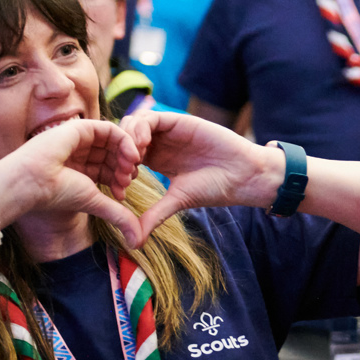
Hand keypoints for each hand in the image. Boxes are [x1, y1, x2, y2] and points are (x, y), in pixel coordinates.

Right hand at [0, 119, 143, 239]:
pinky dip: (125, 141)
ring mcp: (79, 139)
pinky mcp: (79, 128)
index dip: (119, 180)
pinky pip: (109, 129)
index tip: (122, 195)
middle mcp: (78, 152)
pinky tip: (132, 156)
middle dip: (125, 168)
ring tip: (129, 171)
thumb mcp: (95, 203)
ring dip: (127, 155)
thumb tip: (139, 241)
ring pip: (113, 141)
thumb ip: (118, 216)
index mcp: (77, 168)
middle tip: (128, 182)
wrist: (31, 183)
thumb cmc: (56, 194)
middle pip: (113, 154)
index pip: (107, 168)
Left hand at [119, 110, 284, 235]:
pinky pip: (151, 117)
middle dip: (118, 154)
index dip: (117, 170)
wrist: (242, 175)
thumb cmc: (215, 188)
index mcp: (156, 160)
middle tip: (126, 174)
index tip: (122, 189)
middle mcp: (160, 143)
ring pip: (133, 124)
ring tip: (134, 161)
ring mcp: (168, 131)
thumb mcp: (177, 202)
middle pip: (123, 137)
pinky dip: (140, 129)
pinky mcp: (178, 120)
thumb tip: (133, 242)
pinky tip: (143, 146)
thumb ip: (153, 216)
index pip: (123, 156)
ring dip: (126, 141)